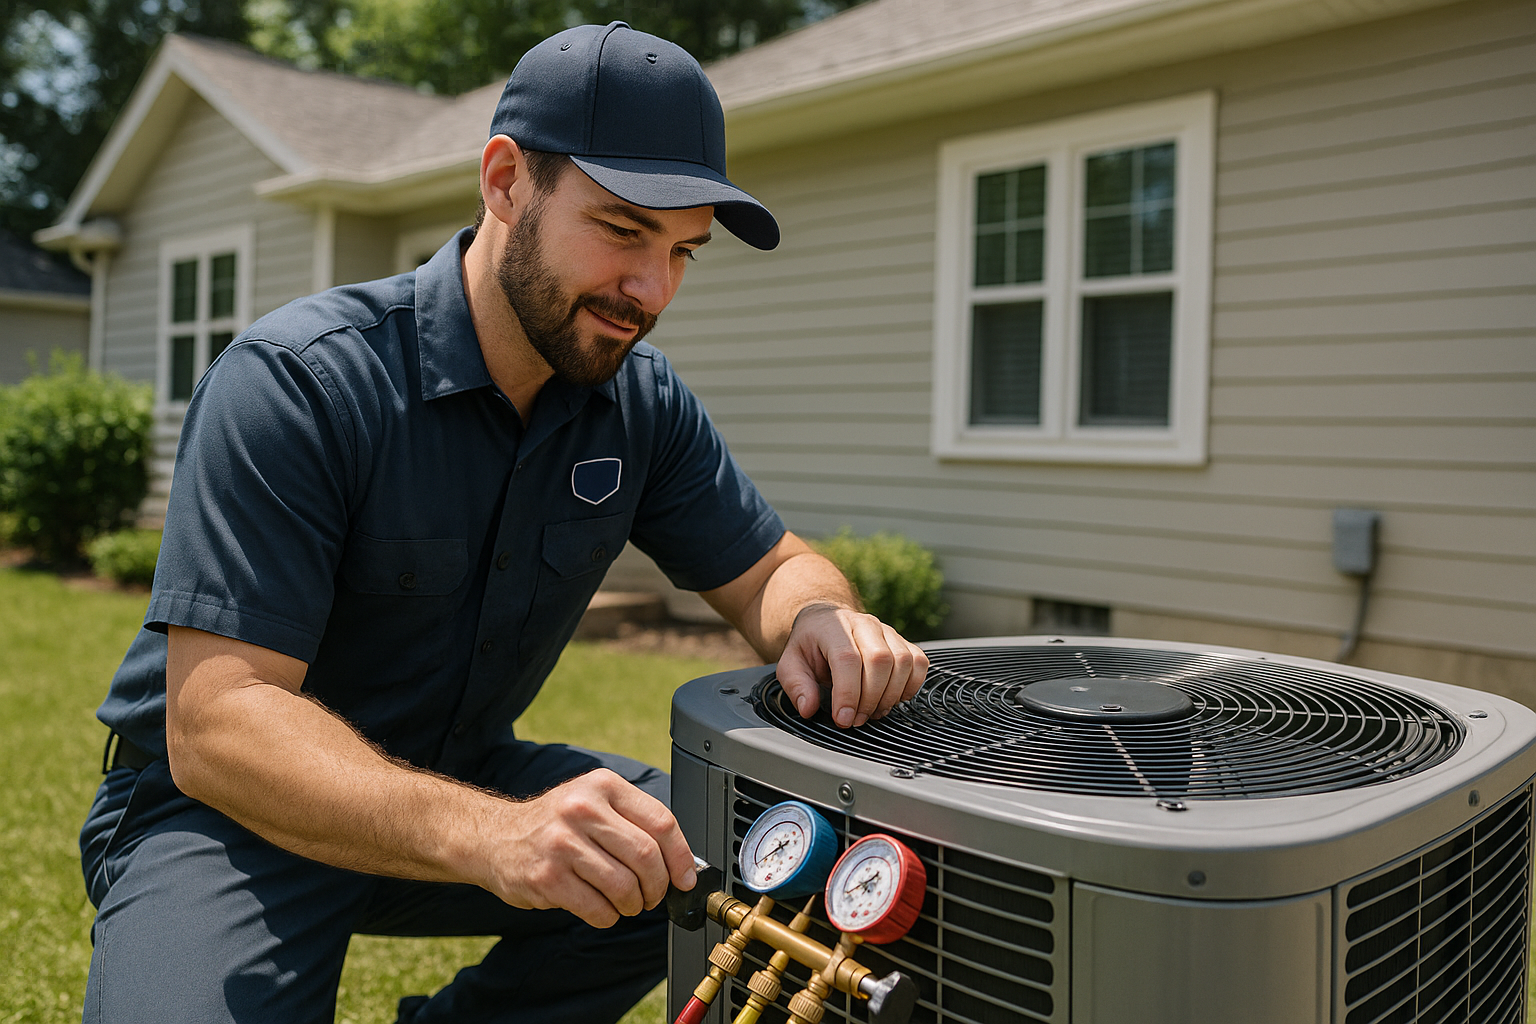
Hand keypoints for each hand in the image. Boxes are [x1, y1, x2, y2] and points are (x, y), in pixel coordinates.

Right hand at [480, 768, 696, 928]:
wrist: (495, 837)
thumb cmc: (554, 825)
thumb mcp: (594, 803)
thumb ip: (634, 823)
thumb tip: (681, 863)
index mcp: (602, 786)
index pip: (660, 821)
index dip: (680, 856)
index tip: (685, 878)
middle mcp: (582, 809)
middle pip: (646, 856)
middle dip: (657, 886)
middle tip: (651, 895)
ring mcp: (562, 843)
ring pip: (624, 886)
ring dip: (632, 905)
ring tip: (625, 903)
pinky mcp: (547, 877)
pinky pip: (598, 908)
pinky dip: (608, 916)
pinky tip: (600, 907)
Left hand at [775, 604, 927, 727]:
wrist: (826, 622)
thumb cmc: (810, 645)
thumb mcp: (790, 664)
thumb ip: (796, 686)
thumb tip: (809, 708)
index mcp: (833, 627)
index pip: (848, 658)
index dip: (848, 693)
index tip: (844, 718)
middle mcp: (864, 624)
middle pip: (880, 660)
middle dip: (870, 698)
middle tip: (856, 718)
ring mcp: (887, 631)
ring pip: (903, 661)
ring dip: (890, 695)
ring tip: (872, 711)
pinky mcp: (903, 641)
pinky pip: (919, 662)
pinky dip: (910, 686)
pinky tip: (892, 698)